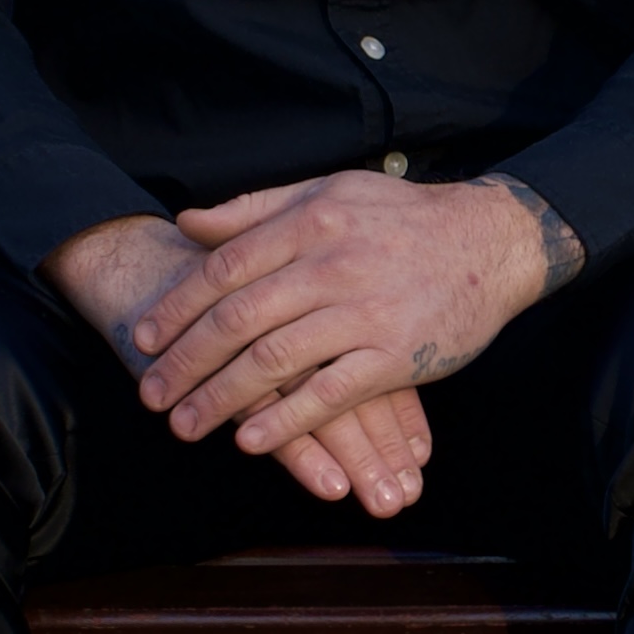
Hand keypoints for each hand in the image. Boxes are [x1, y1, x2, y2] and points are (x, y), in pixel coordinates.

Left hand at [52, 212, 440, 508]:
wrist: (492, 241)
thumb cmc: (402, 218)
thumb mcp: (329, 191)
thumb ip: (256, 209)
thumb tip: (187, 224)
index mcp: (311, 222)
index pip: (225, 268)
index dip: (177, 308)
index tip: (142, 339)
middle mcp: (334, 264)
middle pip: (239, 319)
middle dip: (185, 361)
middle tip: (149, 395)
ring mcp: (366, 312)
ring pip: (275, 360)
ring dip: (221, 398)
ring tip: (184, 426)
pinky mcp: (398, 355)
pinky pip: (329, 394)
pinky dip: (286, 420)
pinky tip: (250, 441)